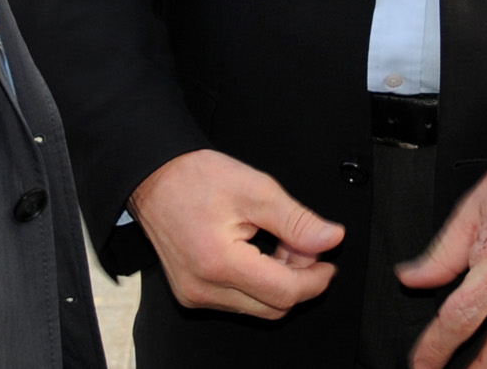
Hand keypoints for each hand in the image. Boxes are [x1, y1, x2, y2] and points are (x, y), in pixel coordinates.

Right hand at [131, 148, 344, 318]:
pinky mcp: (192, 293)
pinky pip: (238, 301)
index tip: (328, 261)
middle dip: (298, 279)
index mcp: (219, 263)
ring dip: (278, 281)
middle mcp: (204, 288)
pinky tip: (259, 252)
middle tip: (303, 245)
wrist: (156, 179)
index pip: (284, 292)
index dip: (315, 279)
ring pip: (257, 307)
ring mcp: (195, 294)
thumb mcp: (257, 189)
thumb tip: (330, 239)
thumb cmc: (196, 178)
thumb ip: (298, 221)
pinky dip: (258, 282)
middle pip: (273, 307)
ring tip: (279, 242)